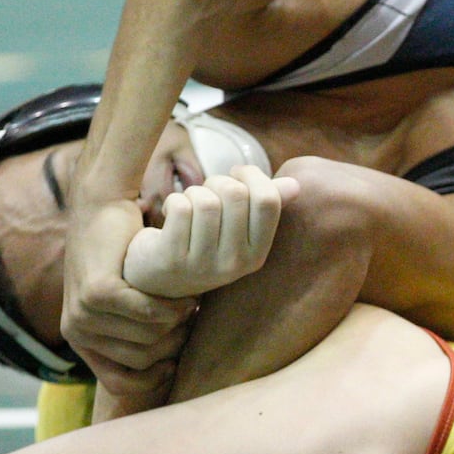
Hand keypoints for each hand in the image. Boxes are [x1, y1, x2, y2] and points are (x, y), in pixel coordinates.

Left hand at [61, 196, 197, 396]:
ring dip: (177, 322)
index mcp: (78, 340)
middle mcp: (74, 330)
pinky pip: (148, 314)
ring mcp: (83, 311)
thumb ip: (133, 334)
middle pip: (142, 360)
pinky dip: (173, 307)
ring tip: (189, 303)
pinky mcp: (98, 291)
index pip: (120, 385)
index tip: (178, 360)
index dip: (155, 378)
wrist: (101, 208)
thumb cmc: (120, 255)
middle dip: (174, 342)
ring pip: (149, 338)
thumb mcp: (121, 302)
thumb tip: (168, 366)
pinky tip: (185, 295)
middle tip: (189, 318)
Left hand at [123, 167, 299, 297]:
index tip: (237, 175)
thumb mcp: (238, 230)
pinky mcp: (172, 258)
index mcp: (257, 254)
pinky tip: (172, 214)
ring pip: (205, 200)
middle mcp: (235, 264)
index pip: (267, 201)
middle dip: (218, 182)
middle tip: (208, 193)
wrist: (158, 278)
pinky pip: (180, 206)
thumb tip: (295, 185)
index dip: (252, 176)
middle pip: (235, 193)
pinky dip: (174, 200)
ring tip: (189, 205)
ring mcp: (203, 264)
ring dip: (194, 192)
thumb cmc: (203, 242)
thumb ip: (266, 206)